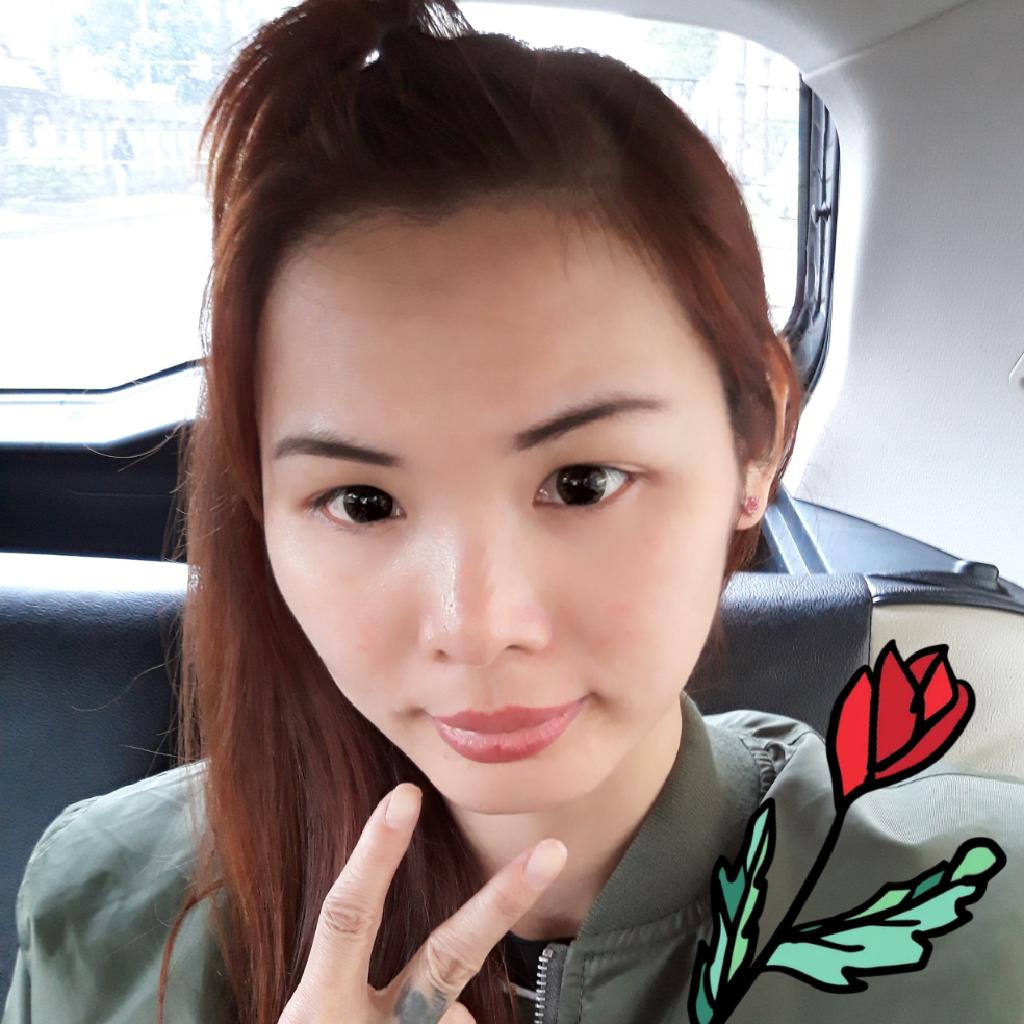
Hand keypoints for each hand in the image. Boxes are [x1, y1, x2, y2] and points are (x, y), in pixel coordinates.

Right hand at [277, 782, 567, 1023]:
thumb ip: (371, 990)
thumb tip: (458, 998)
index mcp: (322, 1009)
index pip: (346, 919)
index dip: (373, 857)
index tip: (405, 797)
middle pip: (443, 958)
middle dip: (499, 903)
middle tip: (554, 852)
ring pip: (464, 1020)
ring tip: (448, 991)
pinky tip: (453, 1021)